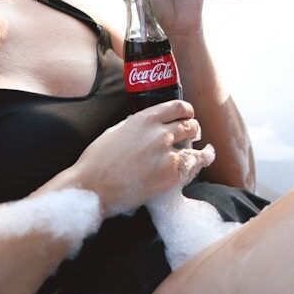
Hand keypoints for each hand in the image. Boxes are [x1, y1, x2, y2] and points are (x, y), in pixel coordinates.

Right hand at [70, 100, 214, 215]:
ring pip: (195, 150)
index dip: (187, 112)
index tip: (188, 116)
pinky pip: (191, 170)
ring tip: (200, 154)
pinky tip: (193, 168)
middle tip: (191, 136)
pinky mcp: (170, 178)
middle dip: (192, 131)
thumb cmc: (98, 160)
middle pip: (190, 126)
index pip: (179, 107)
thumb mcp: (117, 130)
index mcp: (145, 119)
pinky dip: (192, 169)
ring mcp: (167, 157)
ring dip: (196, 151)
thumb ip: (138, 124)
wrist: (93, 187)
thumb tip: (151, 123)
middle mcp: (160, 134)